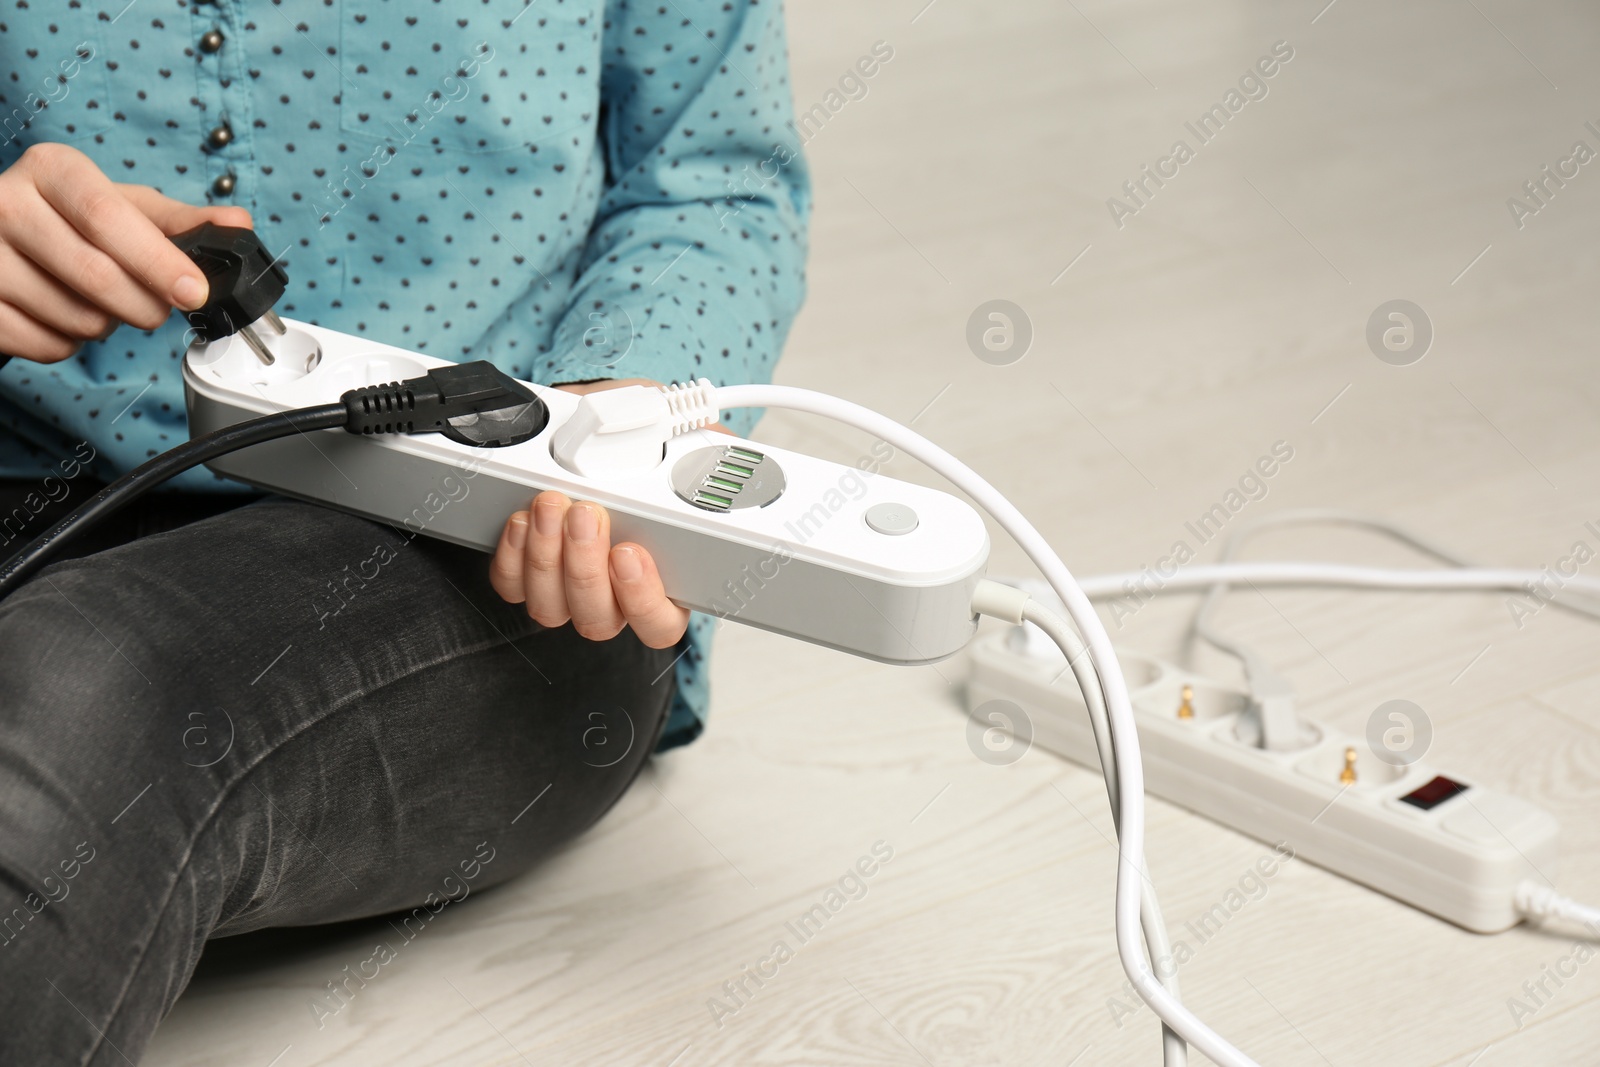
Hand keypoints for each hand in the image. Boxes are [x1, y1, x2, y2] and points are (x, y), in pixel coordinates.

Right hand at [0, 142, 251, 361]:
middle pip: (96, 275)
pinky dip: (72, 344)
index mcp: (52, 170)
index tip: (194, 291)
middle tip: (156, 307)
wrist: (1, 242)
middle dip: (144, 306)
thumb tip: (238, 226)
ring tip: (101, 302)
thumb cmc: (71, 221)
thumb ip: (182, 221)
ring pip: (75, 318)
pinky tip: (66, 316)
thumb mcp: (125, 208)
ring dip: (108, 325)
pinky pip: (47, 345)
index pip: (107, 217)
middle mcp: (6, 204)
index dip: (157, 261)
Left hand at [489, 378, 726, 646]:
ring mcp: (566, 589)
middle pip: (599, 620)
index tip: (631, 554)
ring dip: (546, 558)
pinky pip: (512, 587)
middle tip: (586, 513)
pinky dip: (512, 555)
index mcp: (664, 579)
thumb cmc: (633, 441)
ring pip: (551, 608)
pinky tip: (521, 518)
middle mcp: (614, 594)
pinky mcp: (524, 574)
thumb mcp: (676, 439)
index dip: (644, 599)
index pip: (661, 622)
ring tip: (551, 504)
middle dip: (586, 567)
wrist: (582, 425)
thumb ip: (704, 452)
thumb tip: (725, 454)